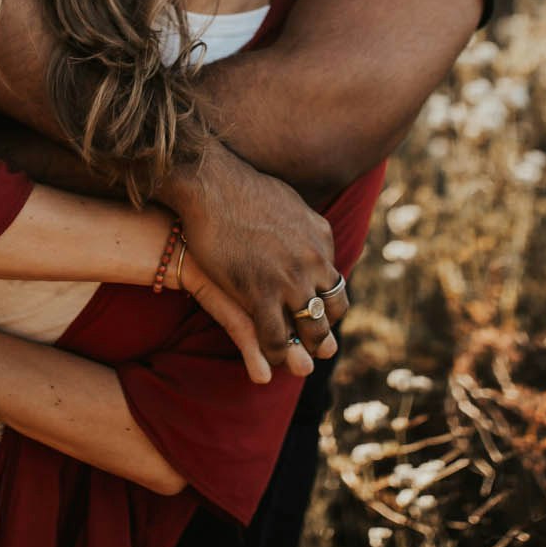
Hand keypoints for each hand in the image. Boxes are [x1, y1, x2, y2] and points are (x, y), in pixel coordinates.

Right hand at [170, 146, 345, 380]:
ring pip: (309, 329)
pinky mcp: (259, 292)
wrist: (209, 184)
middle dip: (325, 332)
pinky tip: (271, 361)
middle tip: (319, 347)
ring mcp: (288, 279)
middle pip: (330, 310)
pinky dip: (275, 353)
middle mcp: (313, 261)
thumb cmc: (240, 189)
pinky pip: (274, 336)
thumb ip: (307, 225)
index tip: (320, 313)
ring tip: (301, 362)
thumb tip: (318, 232)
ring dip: (306, 350)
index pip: (335, 284)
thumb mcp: (290, 203)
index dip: (329, 304)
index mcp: (321, 240)